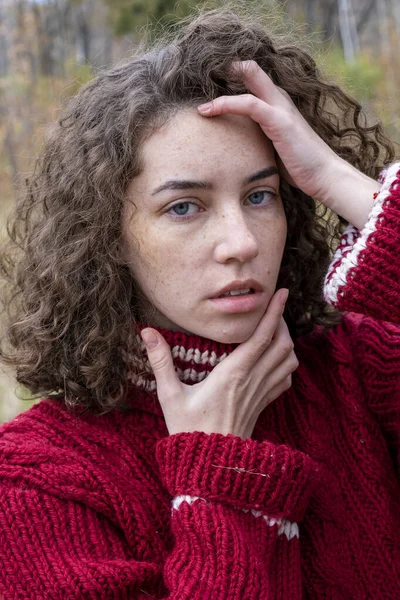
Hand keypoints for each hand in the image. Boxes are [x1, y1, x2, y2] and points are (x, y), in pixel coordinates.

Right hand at [141, 289, 298, 439]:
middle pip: (282, 344)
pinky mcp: (263, 406)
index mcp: (233, 374)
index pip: (261, 336)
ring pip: (288, 361)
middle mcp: (253, 381)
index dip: (274, 312)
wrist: (210, 468)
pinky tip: (277, 360)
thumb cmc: (189, 430)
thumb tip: (146, 333)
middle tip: (273, 308)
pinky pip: (286, 380)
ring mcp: (261, 394)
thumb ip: (161, 362)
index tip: (282, 293)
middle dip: (282, 321)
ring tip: (276, 329)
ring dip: (287, 342)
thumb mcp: (170, 395)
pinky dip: (287, 365)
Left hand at [198, 61, 379, 229]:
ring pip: (249, 79)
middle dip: (225, 69)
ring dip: (221, 86)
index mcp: (277, 104)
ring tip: (200, 101)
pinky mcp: (279, 120)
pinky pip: (249, 103)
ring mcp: (280, 107)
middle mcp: (279, 99)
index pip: (252, 79)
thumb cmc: (298, 165)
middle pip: (250, 70)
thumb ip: (257, 137)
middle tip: (199, 76)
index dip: (231, 77)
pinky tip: (211, 109)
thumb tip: (235, 145)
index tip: (207, 86)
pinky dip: (227, 103)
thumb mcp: (272, 146)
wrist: (322, 175)